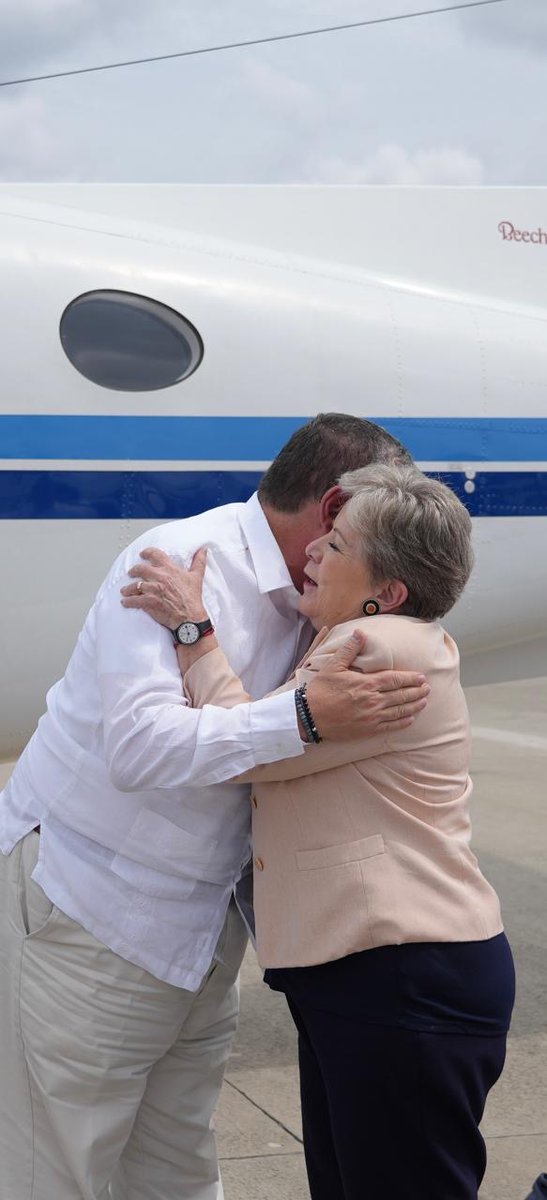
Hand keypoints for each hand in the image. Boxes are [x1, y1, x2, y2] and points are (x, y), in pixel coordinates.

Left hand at [121, 547, 208, 628]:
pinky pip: (133, 600)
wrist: (189, 617)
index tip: (142, 554)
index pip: (155, 554)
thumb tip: (203, 550)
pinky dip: (128, 601)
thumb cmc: (192, 598)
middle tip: (131, 573)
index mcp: (170, 569)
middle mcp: (160, 577)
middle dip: (133, 571)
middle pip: (140, 569)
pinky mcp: (148, 602)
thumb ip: (199, 561)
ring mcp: (153, 589)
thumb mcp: (197, 577)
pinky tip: (125, 602)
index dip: (146, 553)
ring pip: (134, 585)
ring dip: (128, 588)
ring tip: (125, 590)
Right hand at [306, 630, 429, 739]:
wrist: (309, 716)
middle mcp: (373, 700)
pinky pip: (390, 726)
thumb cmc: (321, 690)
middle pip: (401, 695)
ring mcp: (372, 716)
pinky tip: (410, 719)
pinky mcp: (367, 729)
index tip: (421, 677)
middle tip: (427, 688)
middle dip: (416, 691)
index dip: (410, 678)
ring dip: (413, 706)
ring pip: (399, 711)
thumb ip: (350, 649)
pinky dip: (402, 722)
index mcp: (367, 683)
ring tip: (424, 702)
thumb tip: (360, 633)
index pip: (395, 679)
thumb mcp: (333, 665)